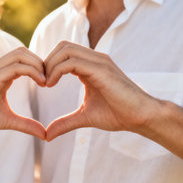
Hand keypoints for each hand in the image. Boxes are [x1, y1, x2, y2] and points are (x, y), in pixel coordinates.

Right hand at [0, 47, 46, 140]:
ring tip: (47, 81)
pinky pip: (16, 67)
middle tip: (51, 79)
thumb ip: (26, 124)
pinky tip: (42, 83)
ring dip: (38, 65)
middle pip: (23, 52)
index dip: (38, 66)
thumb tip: (44, 134)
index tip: (49, 82)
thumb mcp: (8, 120)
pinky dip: (32, 71)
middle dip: (40, 62)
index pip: (22, 58)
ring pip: (21, 55)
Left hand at [43, 41, 161, 140]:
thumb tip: (47, 135)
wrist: (141, 117)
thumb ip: (65, 122)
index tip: (42, 83)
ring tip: (45, 84)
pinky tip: (51, 84)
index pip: (64, 53)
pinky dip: (57, 70)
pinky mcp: (101, 69)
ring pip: (65, 50)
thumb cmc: (118, 114)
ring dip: (50, 65)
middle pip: (62, 46)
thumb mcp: (85, 117)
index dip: (49, 65)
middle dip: (47, 61)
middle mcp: (95, 59)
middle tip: (41, 82)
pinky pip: (72, 62)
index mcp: (91, 66)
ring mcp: (99, 62)